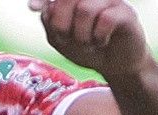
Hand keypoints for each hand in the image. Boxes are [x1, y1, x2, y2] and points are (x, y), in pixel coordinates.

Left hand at [28, 0, 149, 80]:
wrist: (114, 64)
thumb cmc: (87, 48)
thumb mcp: (61, 38)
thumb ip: (50, 21)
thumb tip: (37, 6)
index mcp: (74, 0)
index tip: (33, 6)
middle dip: (62, 24)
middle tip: (69, 39)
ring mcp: (108, 1)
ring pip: (84, 9)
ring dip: (81, 35)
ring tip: (88, 44)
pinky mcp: (124, 12)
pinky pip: (105, 19)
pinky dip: (98, 37)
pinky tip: (101, 42)